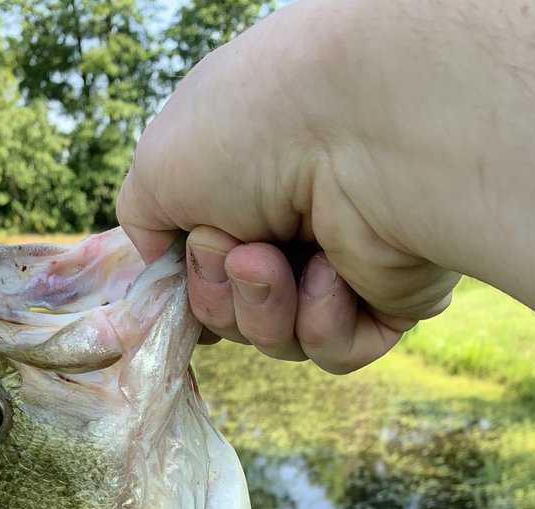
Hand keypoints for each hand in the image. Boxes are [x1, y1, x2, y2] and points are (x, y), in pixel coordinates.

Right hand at [117, 1, 458, 373]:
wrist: (360, 129)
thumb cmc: (250, 130)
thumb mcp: (157, 169)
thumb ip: (143, 223)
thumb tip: (166, 266)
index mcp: (249, 184)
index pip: (207, 268)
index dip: (193, 282)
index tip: (189, 259)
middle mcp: (298, 222)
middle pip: (235, 315)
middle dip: (222, 297)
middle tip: (243, 252)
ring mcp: (346, 263)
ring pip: (279, 340)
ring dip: (264, 308)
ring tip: (276, 261)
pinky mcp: (391, 302)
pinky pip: (333, 353)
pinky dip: (319, 323)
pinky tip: (332, 275)